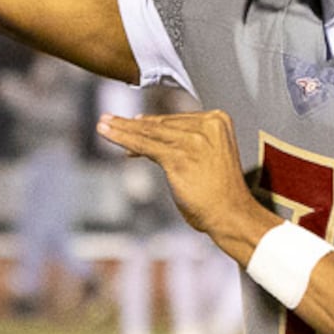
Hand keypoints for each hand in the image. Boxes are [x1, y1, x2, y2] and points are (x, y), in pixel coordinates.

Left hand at [97, 107, 272, 253]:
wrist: (231, 214)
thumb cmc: (220, 193)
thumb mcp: (206, 159)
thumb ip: (185, 145)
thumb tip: (150, 140)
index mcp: (218, 120)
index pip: (176, 120)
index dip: (150, 124)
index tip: (131, 124)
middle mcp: (206, 125)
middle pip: (161, 124)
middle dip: (132, 125)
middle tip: (109, 119)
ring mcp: (193, 140)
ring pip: (149, 132)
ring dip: (122, 128)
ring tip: (102, 124)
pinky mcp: (178, 156)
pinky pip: (144, 144)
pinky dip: (123, 138)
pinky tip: (107, 132)